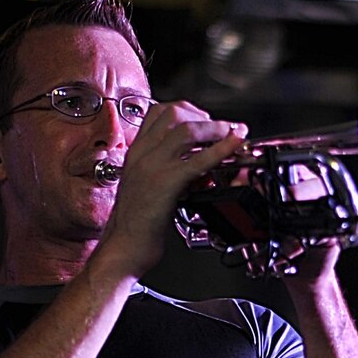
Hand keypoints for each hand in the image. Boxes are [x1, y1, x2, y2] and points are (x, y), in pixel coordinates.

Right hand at [98, 100, 248, 273]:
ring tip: (232, 134)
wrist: (123, 247)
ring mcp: (153, 166)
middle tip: (222, 128)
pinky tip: (234, 145)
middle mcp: (142, 154)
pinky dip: (221, 149)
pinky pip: (197, 160)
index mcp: (136, 152)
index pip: (158, 112)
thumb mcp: (145, 187)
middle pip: (174, 113)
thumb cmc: (134, 225)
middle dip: (203, 116)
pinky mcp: (166, 183)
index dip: (186, 110)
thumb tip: (191, 167)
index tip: (204, 119)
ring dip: (216, 128)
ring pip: (186, 129)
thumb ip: (163, 171)